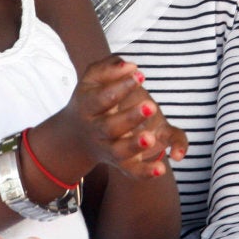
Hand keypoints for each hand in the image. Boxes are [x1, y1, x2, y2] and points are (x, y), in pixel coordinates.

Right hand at [44, 55, 186, 180]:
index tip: (140, 74)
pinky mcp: (120, 163)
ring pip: (119, 152)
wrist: (77, 135)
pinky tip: (161, 168)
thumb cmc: (91, 98)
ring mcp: (107, 149)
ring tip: (152, 137)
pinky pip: (132, 172)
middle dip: (130, 117)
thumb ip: (109, 67)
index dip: (120, 87)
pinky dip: (146, 173)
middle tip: (152, 105)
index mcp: (87, 107)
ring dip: (135, 146)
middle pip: (110, 127)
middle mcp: (95, 130)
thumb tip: (131, 65)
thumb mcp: (92, 79)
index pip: (102, 98)